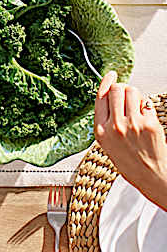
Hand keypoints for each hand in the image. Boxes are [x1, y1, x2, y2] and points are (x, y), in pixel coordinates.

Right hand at [94, 71, 166, 208]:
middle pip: (116, 90)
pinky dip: (146, 106)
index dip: (106, 82)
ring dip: (135, 94)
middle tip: (125, 93)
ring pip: (132, 92)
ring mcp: (133, 124)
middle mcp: (115, 126)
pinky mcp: (149, 124)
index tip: (111, 76)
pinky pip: (146, 103)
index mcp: (101, 131)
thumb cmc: (130, 162)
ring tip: (136, 105)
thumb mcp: (107, 143)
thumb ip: (106, 121)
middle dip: (121, 88)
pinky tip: (145, 116)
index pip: (100, 97)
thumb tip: (111, 98)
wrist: (150, 175)